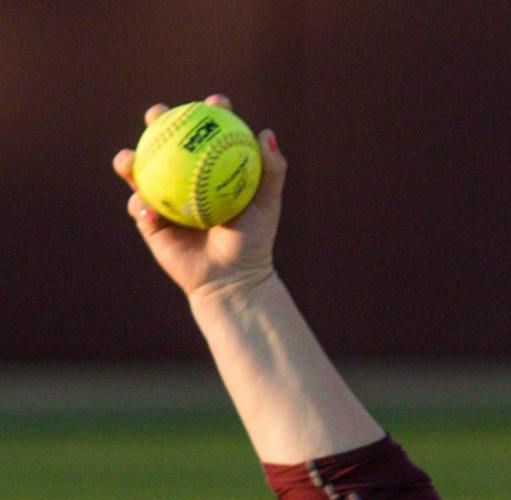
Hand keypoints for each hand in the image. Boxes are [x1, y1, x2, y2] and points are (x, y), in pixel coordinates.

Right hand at [112, 96, 285, 302]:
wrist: (233, 279)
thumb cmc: (254, 242)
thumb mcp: (266, 206)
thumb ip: (271, 171)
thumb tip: (266, 133)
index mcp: (210, 170)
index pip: (208, 135)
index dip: (209, 113)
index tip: (217, 101)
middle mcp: (183, 178)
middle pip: (166, 142)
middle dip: (159, 121)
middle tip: (159, 113)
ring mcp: (163, 198)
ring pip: (140, 171)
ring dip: (130, 160)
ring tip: (131, 158)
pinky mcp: (150, 221)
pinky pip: (139, 206)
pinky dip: (140, 203)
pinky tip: (145, 204)